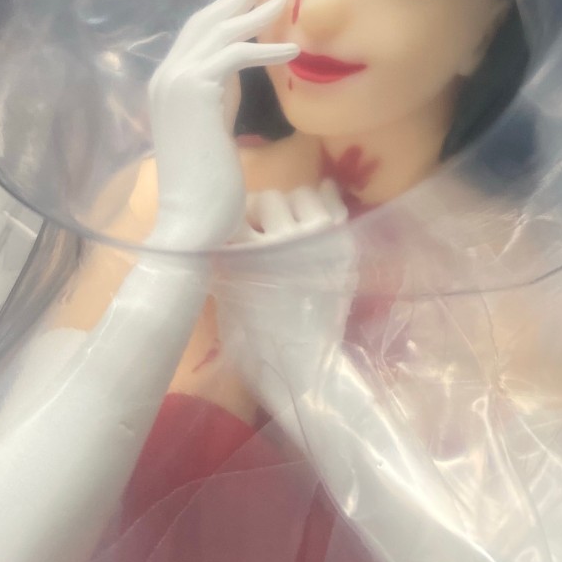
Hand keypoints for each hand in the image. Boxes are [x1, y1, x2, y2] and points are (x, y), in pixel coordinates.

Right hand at [147, 0, 297, 251]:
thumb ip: (219, 96)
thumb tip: (239, 73)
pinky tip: (291, 49)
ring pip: (219, 32)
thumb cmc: (208, 185)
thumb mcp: (213, 127)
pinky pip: (234, 57)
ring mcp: (176, 81)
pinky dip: (265, 49)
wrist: (191, 219)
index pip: (196, 34)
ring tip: (285, 0)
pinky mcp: (196, 93)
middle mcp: (165, 76)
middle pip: (204, 22)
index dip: (223, 10)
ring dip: (255, 14)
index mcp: (167, 84)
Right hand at [216, 180, 358, 441]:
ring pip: (301, 194)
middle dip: (260, 212)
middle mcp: (286, 239)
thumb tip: (218, 230)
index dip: (231, 216)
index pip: (235, 210)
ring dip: (291, 206)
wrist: (303, 366)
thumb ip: (224, 259)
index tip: (232, 226)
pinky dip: (324, 197)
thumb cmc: (256, 340)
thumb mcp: (227, 297)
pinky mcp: (343, 245)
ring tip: (288, 224)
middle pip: (268, 199)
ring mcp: (320, 239)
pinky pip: (334, 202)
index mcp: (250, 253)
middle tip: (260, 228)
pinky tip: (315, 205)